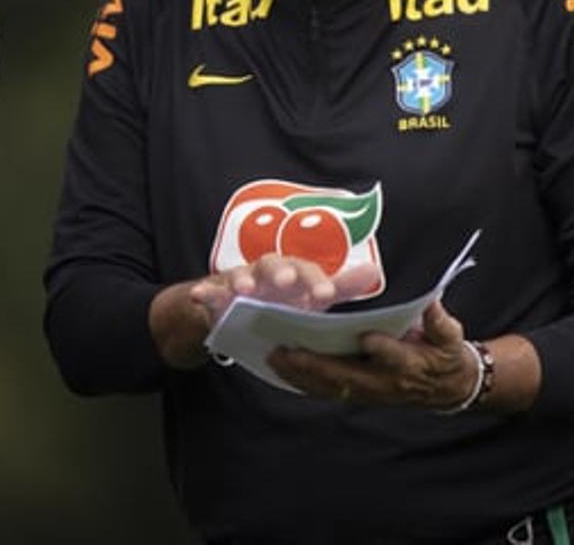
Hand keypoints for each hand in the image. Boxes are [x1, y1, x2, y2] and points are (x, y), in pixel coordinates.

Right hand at [151, 258, 379, 368]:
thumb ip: (340, 286)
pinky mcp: (216, 294)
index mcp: (293, 273)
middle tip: (287, 281)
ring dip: (242, 278)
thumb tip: (374, 271)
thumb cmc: (282, 301)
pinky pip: (207, 291)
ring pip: (239, 274)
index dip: (316, 281)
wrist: (240, 309)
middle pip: (273, 265)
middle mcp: (266, 272)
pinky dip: (202, 293)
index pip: (307, 271)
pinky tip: (199, 296)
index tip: (327, 295)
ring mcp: (238, 281)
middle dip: (280, 271)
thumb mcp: (310, 297)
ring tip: (244, 289)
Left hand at [268, 300, 479, 410]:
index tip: (366, 335)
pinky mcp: (359, 395)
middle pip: (348, 376)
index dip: (383, 348)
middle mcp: (385, 383)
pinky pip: (327, 391)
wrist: (447, 388)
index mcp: (411, 364)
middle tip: (289, 349)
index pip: (394, 356)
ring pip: (331, 386)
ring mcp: (370, 392)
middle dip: (317, 365)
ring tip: (274, 359)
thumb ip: (439, 322)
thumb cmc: (445, 356)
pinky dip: (303, 383)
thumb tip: (432, 303)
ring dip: (302, 375)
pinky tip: (282, 372)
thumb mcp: (450, 336)